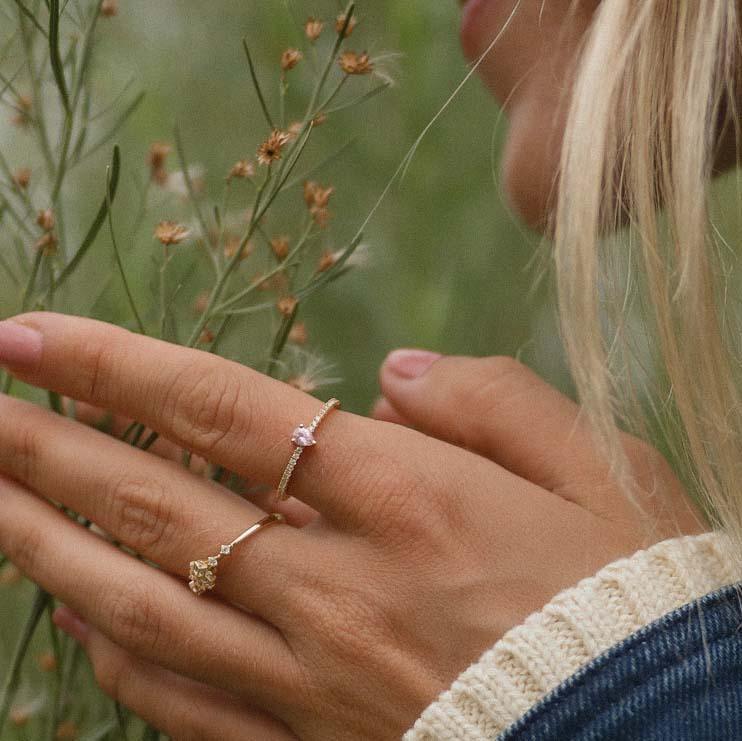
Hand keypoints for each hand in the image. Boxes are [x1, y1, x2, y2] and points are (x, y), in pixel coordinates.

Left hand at [0, 314, 701, 739]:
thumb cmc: (629, 596)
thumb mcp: (595, 468)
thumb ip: (488, 401)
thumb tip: (393, 376)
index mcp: (405, 494)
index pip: (217, 409)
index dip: (114, 367)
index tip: (29, 336)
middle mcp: (336, 582)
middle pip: (151, 502)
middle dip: (43, 447)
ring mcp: (309, 676)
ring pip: (139, 604)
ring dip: (45, 546)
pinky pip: (181, 698)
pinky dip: (115, 651)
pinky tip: (73, 619)